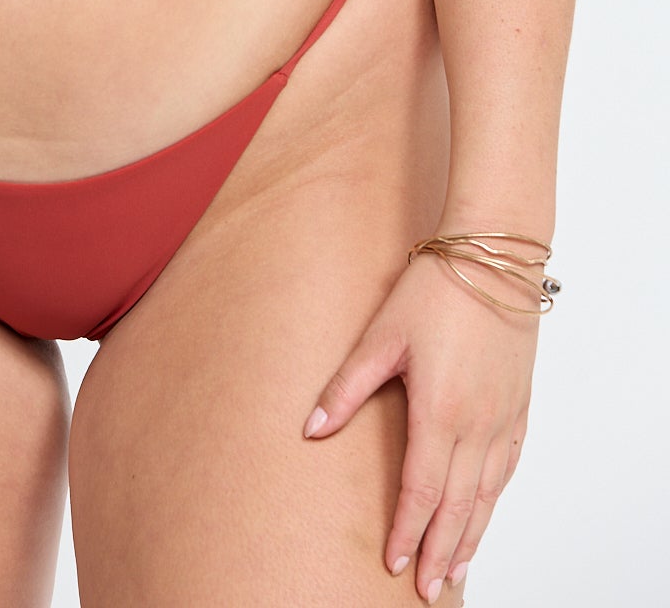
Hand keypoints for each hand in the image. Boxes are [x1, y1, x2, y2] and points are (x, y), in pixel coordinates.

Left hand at [302, 248, 539, 600]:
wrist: (494, 256)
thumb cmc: (436, 287)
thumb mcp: (381, 335)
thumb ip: (346, 387)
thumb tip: (311, 429)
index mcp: (440, 410)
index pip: (421, 490)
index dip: (406, 531)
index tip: (393, 563)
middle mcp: (478, 423)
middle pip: (458, 505)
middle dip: (440, 550)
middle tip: (426, 589)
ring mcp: (504, 416)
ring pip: (488, 493)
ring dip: (471, 534)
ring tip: (454, 567)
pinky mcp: (519, 404)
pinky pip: (508, 466)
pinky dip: (495, 498)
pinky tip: (485, 511)